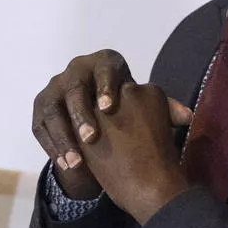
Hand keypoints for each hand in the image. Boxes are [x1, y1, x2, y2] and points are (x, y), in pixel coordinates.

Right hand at [33, 52, 194, 199]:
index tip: (109, 108)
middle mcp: (75, 70)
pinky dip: (53, 147)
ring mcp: (54, 88)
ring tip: (77, 162)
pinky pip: (41, 128)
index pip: (104, 67)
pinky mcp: (40, 110)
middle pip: (74, 88)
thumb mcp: (143, 106)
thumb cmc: (127, 109)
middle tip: (91, 138)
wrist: (98, 115)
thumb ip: (163, 109)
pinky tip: (66, 165)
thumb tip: (187, 117)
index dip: (105, 86)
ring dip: (63, 138)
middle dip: (80, 114)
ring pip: (53, 111)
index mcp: (104, 62)